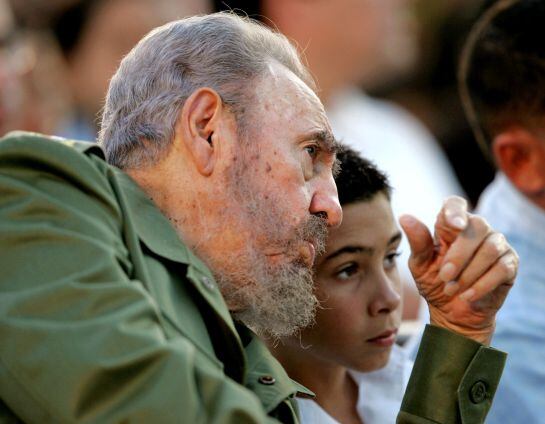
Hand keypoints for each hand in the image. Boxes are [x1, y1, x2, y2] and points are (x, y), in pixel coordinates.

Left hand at [399, 196, 517, 344]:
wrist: (451, 313)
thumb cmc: (434, 283)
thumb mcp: (420, 265)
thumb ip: (417, 242)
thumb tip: (405, 217)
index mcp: (451, 225)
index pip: (455, 205)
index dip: (455, 211)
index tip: (453, 225)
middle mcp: (477, 230)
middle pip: (477, 226)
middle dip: (459, 255)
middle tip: (443, 276)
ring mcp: (496, 244)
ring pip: (490, 249)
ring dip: (468, 273)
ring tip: (451, 289)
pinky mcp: (509, 263)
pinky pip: (501, 268)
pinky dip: (481, 284)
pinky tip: (467, 296)